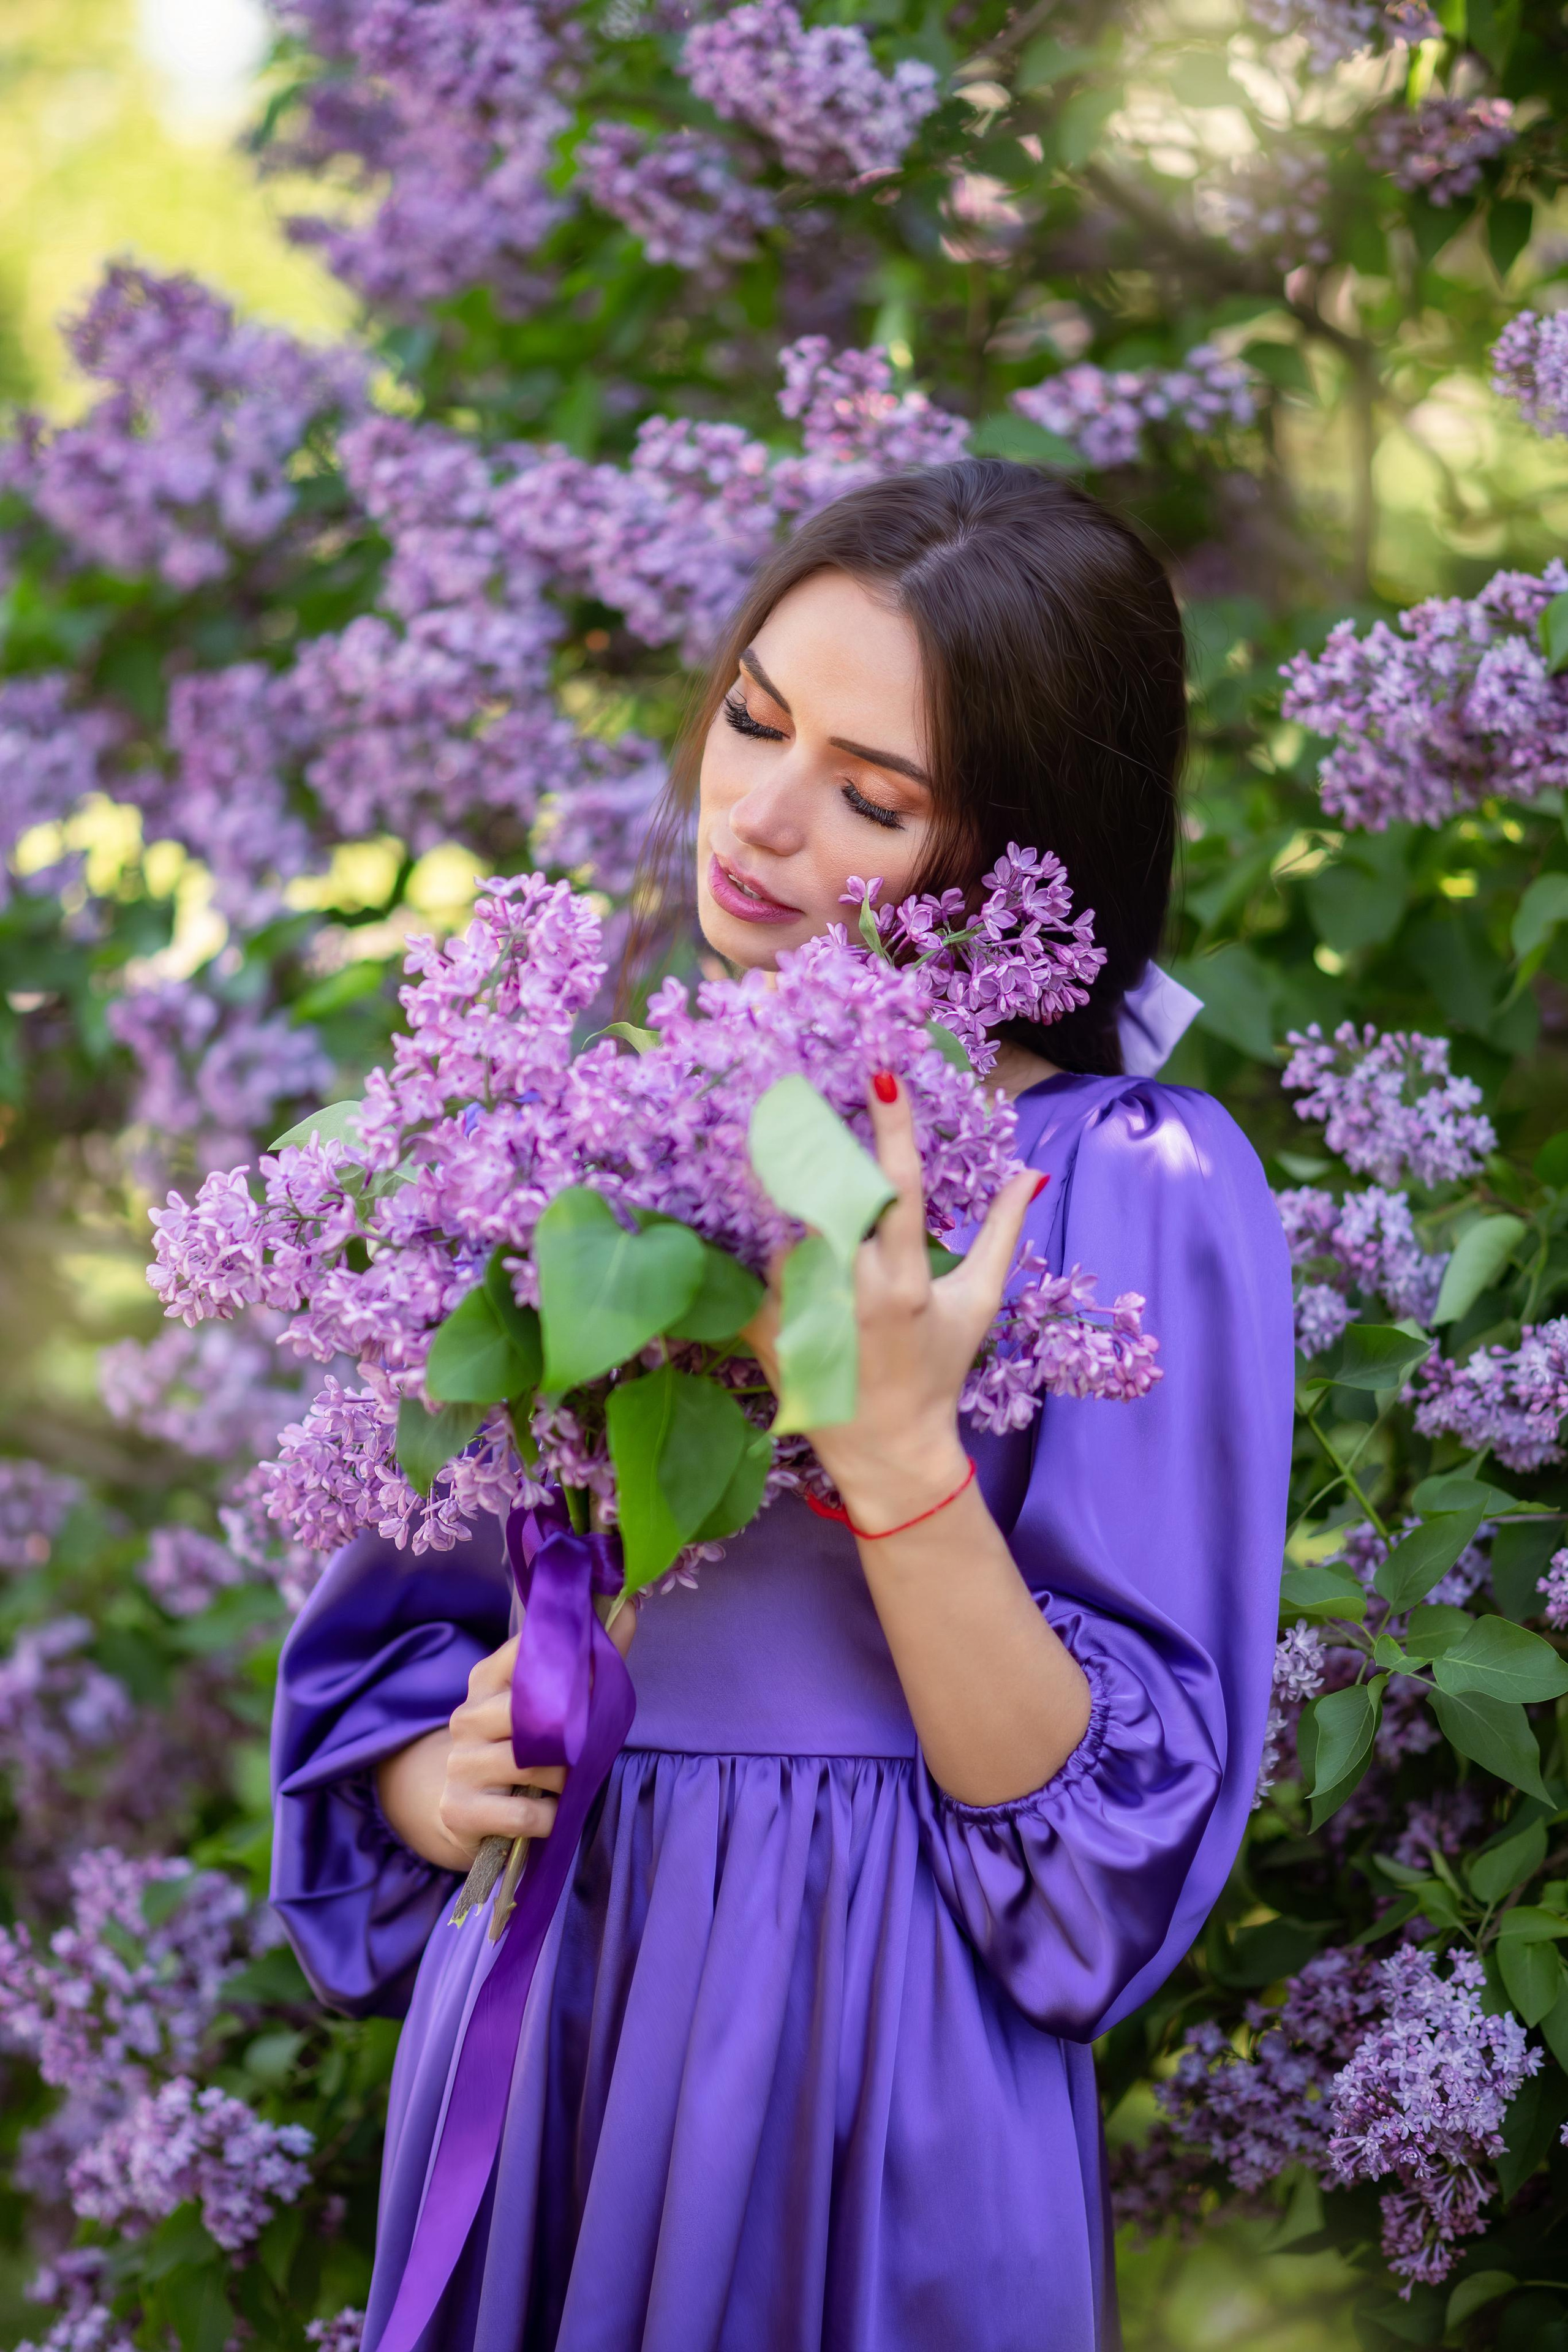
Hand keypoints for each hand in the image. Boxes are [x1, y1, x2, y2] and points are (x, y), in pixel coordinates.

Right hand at [376, 1603, 635, 1872]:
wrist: (466, 1813)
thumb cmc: (523, 1751)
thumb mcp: (549, 1707)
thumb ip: (589, 1663)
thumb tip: (629, 1607)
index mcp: (487, 1680)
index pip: (527, 1650)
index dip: (570, 1659)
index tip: (598, 1669)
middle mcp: (467, 1716)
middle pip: (532, 1714)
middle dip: (573, 1737)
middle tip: (585, 1749)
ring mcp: (460, 1763)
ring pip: (533, 1766)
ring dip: (564, 1781)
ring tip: (566, 1785)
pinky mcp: (459, 1809)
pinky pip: (525, 1814)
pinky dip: (549, 1818)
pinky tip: (548, 1814)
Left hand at [745, 1072, 1039, 1533]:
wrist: (887, 1448)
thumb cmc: (938, 1369)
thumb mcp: (977, 1302)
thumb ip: (1002, 1233)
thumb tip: (1032, 1173)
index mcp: (906, 1282)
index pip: (899, 1191)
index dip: (893, 1132)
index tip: (882, 1078)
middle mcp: (851, 1293)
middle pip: (825, 1196)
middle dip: (814, 1145)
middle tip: (796, 1093)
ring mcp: (802, 1313)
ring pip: (783, 1227)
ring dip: (784, 1200)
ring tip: (777, 1178)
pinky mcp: (764, 1330)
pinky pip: (747, 1268)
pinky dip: (749, 1244)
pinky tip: (744, 1228)